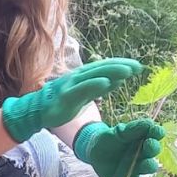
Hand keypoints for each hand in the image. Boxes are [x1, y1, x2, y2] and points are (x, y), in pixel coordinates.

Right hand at [1, 58, 142, 142]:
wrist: (37, 111)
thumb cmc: (62, 102)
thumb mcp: (85, 95)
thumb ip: (100, 88)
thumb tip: (119, 80)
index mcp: (83, 76)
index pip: (105, 67)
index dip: (122, 65)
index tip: (138, 66)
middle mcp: (78, 77)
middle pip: (103, 68)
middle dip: (121, 66)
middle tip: (139, 66)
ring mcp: (72, 85)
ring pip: (95, 75)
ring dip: (112, 71)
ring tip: (128, 70)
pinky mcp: (66, 95)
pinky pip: (83, 88)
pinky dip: (95, 84)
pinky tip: (107, 82)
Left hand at [73, 119, 163, 176]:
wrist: (94, 152)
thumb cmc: (108, 139)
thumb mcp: (118, 133)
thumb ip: (132, 129)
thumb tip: (149, 123)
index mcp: (144, 138)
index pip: (154, 134)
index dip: (157, 133)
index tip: (157, 131)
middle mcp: (145, 153)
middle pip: (153, 151)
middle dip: (153, 148)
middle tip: (150, 144)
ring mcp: (139, 167)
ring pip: (148, 167)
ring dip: (149, 165)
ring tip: (147, 163)